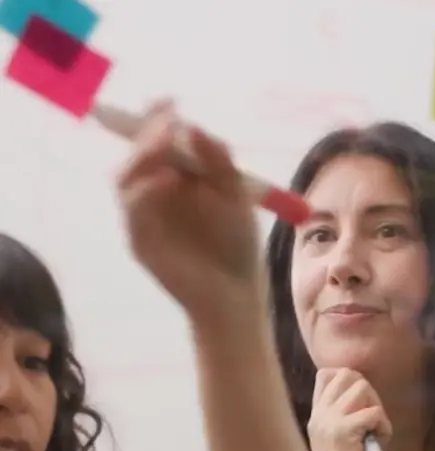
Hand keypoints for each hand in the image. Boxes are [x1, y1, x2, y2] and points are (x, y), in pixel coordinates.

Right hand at [115, 100, 264, 331]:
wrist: (235, 294)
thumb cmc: (238, 246)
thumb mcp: (236, 197)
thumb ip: (220, 162)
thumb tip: (194, 127)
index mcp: (177, 178)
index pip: (157, 140)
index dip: (157, 118)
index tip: (169, 102)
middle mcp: (155, 193)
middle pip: (136, 153)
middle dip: (148, 133)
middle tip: (167, 121)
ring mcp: (144, 217)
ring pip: (125, 177)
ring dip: (143, 156)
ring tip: (167, 144)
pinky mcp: (139, 240)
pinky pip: (133, 209)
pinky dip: (148, 190)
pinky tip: (169, 180)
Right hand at [308, 368, 391, 450]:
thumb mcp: (341, 443)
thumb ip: (345, 418)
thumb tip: (363, 390)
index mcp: (316, 417)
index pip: (326, 374)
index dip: (351, 380)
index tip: (363, 405)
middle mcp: (318, 416)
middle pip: (347, 374)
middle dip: (369, 392)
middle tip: (374, 420)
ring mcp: (328, 422)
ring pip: (361, 387)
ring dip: (377, 407)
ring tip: (375, 432)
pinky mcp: (343, 433)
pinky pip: (373, 411)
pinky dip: (384, 426)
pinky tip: (379, 443)